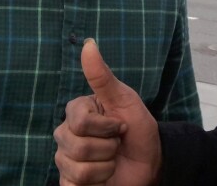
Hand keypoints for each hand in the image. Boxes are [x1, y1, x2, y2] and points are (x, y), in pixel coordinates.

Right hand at [54, 39, 161, 185]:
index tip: (119, 125)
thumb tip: (88, 44)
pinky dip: (97, 182)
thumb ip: (102, 76)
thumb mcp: (125, 99)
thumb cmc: (138, 128)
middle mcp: (66, 134)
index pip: (81, 122)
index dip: (106, 127)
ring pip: (78, 167)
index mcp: (77, 112)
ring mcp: (65, 159)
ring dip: (106, 166)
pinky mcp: (70, 182)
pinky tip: (102, 177)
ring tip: (112, 160)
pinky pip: (74, 185)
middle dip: (108, 147)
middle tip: (117, 144)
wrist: (151, 162)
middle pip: (77, 146)